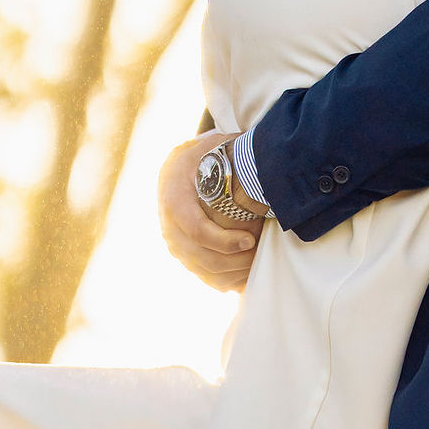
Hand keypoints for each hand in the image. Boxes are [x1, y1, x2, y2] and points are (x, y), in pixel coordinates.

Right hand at [159, 136, 258, 291]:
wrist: (179, 169)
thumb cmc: (204, 157)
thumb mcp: (213, 147)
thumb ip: (232, 150)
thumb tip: (259, 159)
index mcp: (174, 198)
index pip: (197, 230)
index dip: (225, 241)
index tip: (250, 239)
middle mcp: (169, 225)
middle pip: (201, 257)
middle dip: (234, 261)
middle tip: (258, 254)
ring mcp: (175, 243)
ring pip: (202, 271)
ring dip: (232, 273)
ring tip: (257, 264)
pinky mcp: (183, 255)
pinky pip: (204, 277)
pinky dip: (227, 281)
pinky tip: (247, 276)